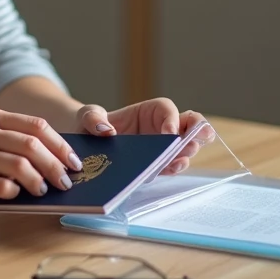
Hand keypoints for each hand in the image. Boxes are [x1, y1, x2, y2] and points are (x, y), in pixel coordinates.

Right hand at [0, 106, 84, 213]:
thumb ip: (9, 143)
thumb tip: (54, 162)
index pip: (36, 125)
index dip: (60, 144)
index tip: (75, 161)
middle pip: (32, 144)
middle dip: (56, 165)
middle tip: (66, 181)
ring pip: (19, 164)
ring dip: (39, 181)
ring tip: (45, 191)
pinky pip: (0, 185)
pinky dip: (15, 192)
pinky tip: (18, 196)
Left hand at [74, 98, 212, 174]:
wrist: (85, 146)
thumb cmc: (89, 125)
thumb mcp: (87, 116)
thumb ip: (93, 118)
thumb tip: (107, 131)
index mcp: (148, 111)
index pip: (168, 109)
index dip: (172, 119)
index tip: (168, 133)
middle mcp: (160, 128)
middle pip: (188, 125)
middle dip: (195, 133)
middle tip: (190, 143)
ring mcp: (161, 147)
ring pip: (184, 147)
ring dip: (185, 154)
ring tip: (178, 160)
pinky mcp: (157, 164)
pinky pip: (171, 165)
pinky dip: (173, 167)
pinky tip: (171, 168)